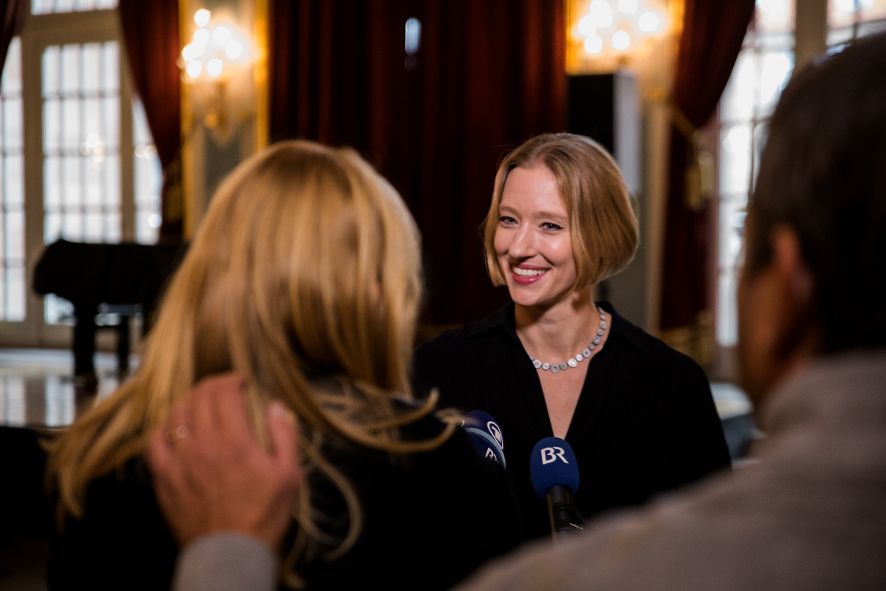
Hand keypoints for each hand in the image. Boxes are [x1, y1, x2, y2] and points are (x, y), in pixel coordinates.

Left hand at [146, 372, 301, 548]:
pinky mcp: (163, 477)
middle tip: (224, 388)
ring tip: (201, 404)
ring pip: (175, 414)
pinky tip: (175, 429)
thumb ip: (284, 435)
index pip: (223, 391)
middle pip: (198, 397)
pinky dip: (164, 427)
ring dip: (190, 401)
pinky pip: (154, 441)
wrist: (231, 552)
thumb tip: (276, 405)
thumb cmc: (263, 514)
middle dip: (213, 385)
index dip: (232, 379)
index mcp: (234, 439)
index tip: (241, 381)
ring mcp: (178, 460)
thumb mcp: (289, 474)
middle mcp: (202, 443)